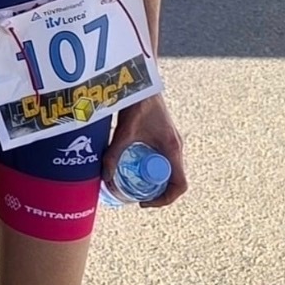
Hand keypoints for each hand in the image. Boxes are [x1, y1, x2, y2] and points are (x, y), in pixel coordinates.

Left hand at [105, 93, 185, 207]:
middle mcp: (176, 148)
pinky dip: (151, 168)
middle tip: (135, 195)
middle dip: (155, 192)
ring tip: (133, 183)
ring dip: (153, 180)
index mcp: (172, 149)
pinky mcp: (164, 137)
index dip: (165, 199)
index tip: (145, 202)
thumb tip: (104, 178)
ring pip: (167, 170)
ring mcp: (171, 142)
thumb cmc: (136, 105)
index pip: (179, 185)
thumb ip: (113, 155)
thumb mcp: (123, 133)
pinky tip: (133, 166)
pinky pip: (162, 160)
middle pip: (172, 180)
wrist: (141, 82)